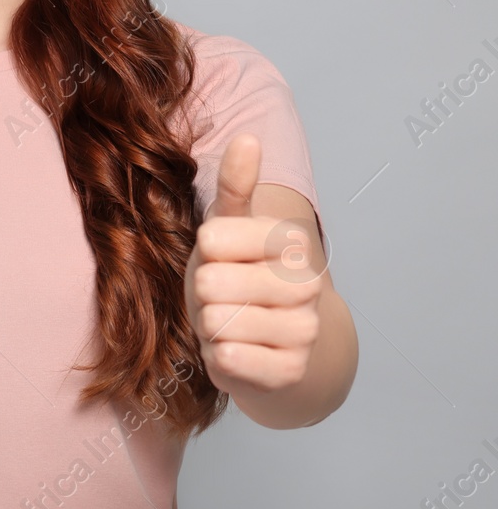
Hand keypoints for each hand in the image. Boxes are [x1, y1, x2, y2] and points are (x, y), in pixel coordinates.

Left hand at [184, 133, 323, 399]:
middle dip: (203, 295)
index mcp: (288, 242)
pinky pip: (231, 359)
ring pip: (217, 322)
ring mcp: (303, 330)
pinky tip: (236, 352)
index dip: (204, 255)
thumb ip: (234, 186)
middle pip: (210, 283)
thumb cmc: (234, 279)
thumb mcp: (226, 229)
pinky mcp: (290, 370)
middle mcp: (305, 284)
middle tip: (221, 300)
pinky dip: (219, 358)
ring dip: (210, 327)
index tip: (221, 262)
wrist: (265, 347)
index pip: (213, 238)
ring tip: (228, 324)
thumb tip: (248, 138)